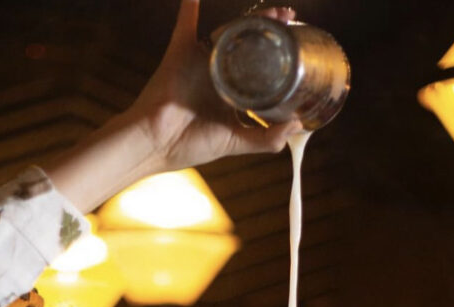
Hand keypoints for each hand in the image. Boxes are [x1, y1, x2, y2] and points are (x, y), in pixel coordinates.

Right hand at [126, 0, 301, 170]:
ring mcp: (200, 62)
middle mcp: (217, 75)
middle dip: (270, 32)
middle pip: (248, 46)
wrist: (155, 144)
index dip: (278, 57)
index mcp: (229, 95)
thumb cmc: (189, 146)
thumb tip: (298, 127)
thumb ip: (265, 139)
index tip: (298, 46)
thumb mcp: (234, 143)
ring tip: (274, 11)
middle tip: (290, 18)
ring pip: (228, 33)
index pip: (258, 71)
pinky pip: (186, 25)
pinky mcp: (181, 54)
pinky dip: (190, 7)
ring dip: (250, 19)